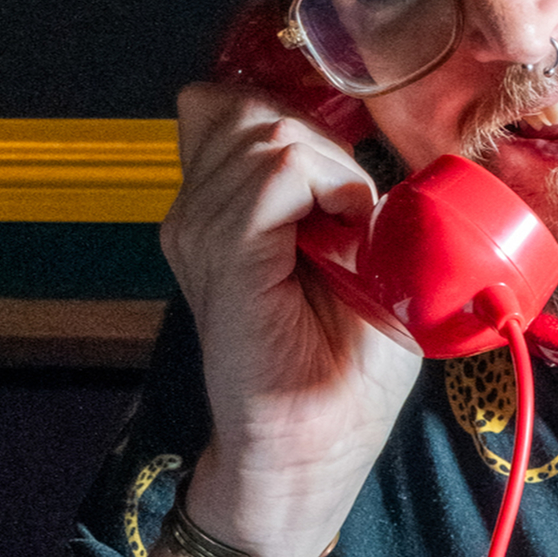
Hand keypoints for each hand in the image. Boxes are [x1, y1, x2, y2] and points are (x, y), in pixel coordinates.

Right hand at [161, 79, 422, 556]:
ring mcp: (199, 230)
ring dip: (332, 173)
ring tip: (343, 246)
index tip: (340, 195)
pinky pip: (279, 168)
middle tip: (347, 228)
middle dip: (322, 149)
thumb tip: (362, 135)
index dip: (298, 124)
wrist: (309, 451)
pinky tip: (343, 241)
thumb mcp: (358, 262)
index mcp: (216, 211)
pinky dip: (330, 189)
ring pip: (270, 130)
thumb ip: (340, 193)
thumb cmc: (339, 372)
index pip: (230, 105)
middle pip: (253, 108)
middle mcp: (196, 213)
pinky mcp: (221, 252)